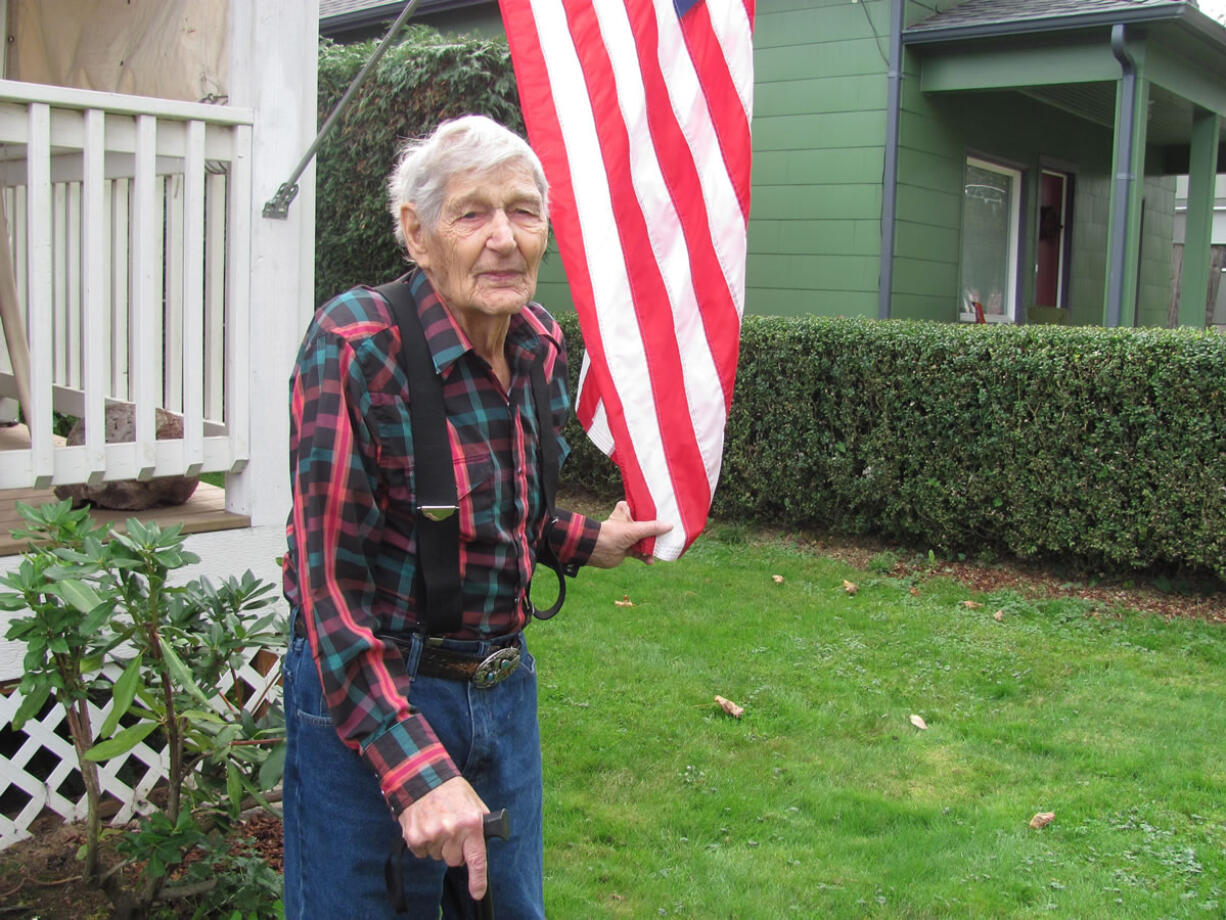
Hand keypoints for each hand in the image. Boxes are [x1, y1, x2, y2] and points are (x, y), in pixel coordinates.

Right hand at [397, 777, 489, 899]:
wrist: (421, 776)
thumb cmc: (450, 790)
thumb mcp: (473, 802)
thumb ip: (482, 823)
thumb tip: (487, 841)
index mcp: (471, 823)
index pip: (477, 859)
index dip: (478, 879)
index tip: (477, 892)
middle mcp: (452, 831)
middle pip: (454, 860)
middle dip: (454, 850)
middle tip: (451, 830)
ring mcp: (432, 835)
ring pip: (438, 857)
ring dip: (439, 845)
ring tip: (437, 822)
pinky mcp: (415, 838)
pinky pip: (422, 854)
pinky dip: (424, 844)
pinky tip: (426, 825)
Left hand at [586, 501, 672, 567]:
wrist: (596, 551)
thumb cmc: (612, 534)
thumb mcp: (634, 530)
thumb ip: (652, 528)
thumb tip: (670, 525)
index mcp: (627, 510)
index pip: (645, 508)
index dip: (656, 512)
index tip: (670, 514)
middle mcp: (628, 521)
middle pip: (648, 525)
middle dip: (658, 532)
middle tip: (670, 534)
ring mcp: (629, 535)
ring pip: (646, 539)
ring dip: (652, 546)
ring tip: (662, 549)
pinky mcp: (628, 548)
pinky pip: (640, 552)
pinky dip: (645, 556)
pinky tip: (650, 561)